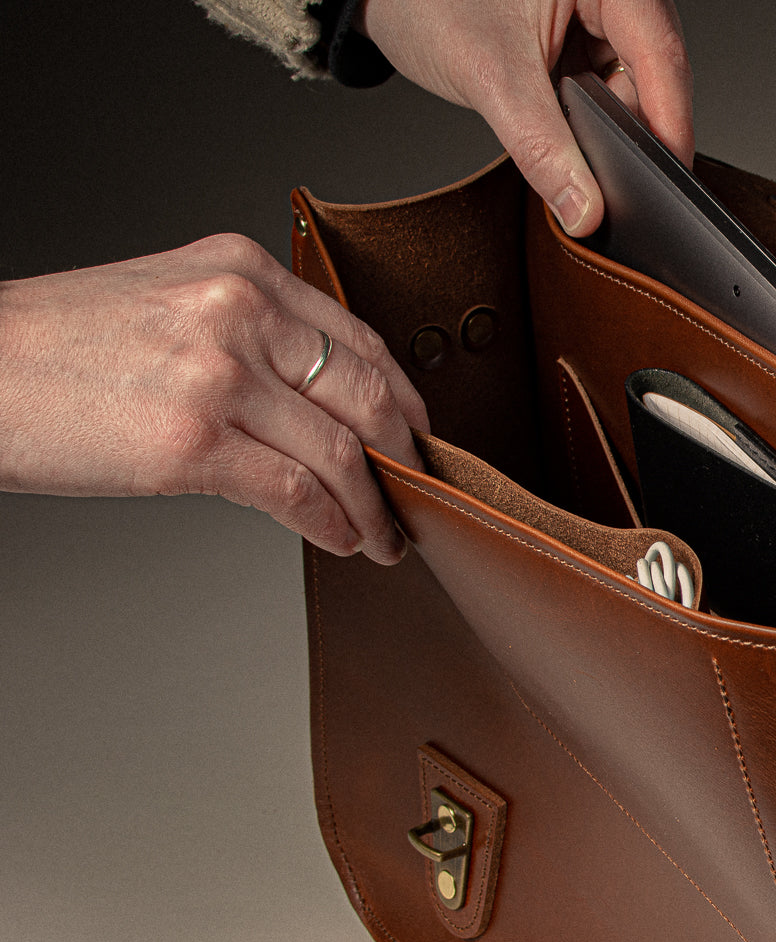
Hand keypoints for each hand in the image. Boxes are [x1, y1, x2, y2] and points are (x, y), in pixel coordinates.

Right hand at [0, 233, 428, 564]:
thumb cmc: (60, 348)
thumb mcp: (169, 302)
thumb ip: (249, 330)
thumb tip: (321, 399)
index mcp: (240, 270)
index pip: (359, 338)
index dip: (404, 399)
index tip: (417, 435)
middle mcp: (239, 312)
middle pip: (369, 393)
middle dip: (405, 456)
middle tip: (418, 493)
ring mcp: (219, 376)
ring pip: (342, 451)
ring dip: (376, 505)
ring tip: (384, 533)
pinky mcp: (194, 442)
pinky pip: (297, 491)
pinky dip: (333, 524)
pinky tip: (341, 539)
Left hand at [359, 0, 692, 236]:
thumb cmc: (426, 0)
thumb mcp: (491, 77)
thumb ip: (544, 147)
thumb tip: (585, 209)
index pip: (661, 51)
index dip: (670, 119)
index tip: (670, 176)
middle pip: (652, 69)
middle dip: (630, 126)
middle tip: (607, 174)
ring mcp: (594, 10)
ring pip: (629, 81)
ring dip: (606, 122)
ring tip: (564, 134)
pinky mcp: (577, 32)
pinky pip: (603, 82)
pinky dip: (587, 114)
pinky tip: (563, 126)